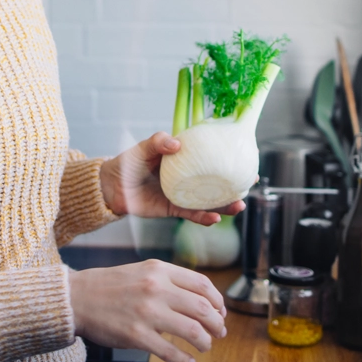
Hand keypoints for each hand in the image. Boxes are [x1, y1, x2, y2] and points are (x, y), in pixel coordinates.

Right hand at [69, 259, 226, 361]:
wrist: (77, 298)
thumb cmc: (111, 286)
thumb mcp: (142, 271)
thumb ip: (170, 281)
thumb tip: (203, 302)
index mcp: (159, 270)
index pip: (202, 285)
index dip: (218, 302)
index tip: (220, 313)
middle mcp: (155, 288)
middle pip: (203, 309)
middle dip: (217, 325)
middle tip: (219, 333)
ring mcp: (146, 312)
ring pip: (193, 331)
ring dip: (205, 342)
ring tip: (204, 346)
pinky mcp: (136, 335)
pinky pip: (171, 352)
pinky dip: (184, 360)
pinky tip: (187, 361)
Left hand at [100, 132, 243, 225]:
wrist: (111, 186)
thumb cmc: (128, 162)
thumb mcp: (143, 148)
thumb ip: (158, 142)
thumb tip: (177, 144)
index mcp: (183, 159)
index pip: (210, 156)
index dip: (228, 156)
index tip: (247, 157)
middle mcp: (187, 176)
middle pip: (215, 180)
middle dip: (235, 183)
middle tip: (250, 183)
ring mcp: (182, 194)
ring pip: (208, 200)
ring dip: (225, 205)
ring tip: (239, 206)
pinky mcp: (173, 209)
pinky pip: (192, 214)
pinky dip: (204, 217)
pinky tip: (215, 218)